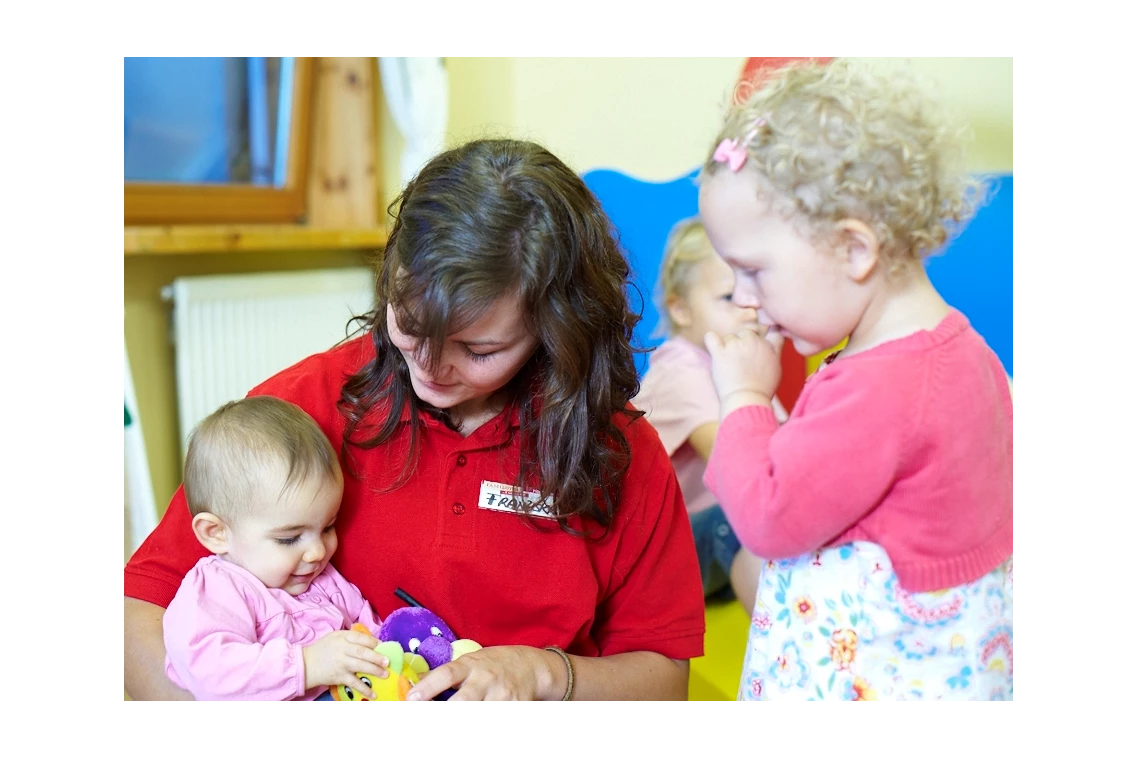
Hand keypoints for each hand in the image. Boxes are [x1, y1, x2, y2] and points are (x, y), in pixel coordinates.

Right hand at [302, 628, 388, 699]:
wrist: (306, 664)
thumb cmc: (323, 649)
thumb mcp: (335, 637)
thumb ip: (351, 638)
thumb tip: (372, 643)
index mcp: (342, 637)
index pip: (361, 638)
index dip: (374, 642)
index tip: (383, 646)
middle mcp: (342, 649)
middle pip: (363, 652)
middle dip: (377, 657)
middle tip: (388, 661)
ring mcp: (341, 663)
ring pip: (361, 666)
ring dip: (375, 671)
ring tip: (385, 674)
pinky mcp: (339, 677)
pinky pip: (354, 683)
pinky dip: (364, 688)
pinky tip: (373, 693)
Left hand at [406, 645, 559, 700]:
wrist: (531, 667)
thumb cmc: (494, 664)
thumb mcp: (472, 662)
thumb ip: (448, 673)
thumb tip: (415, 682)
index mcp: (471, 665)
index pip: (446, 674)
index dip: (428, 686)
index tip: (411, 698)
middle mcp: (485, 679)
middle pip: (463, 699)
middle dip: (448, 709)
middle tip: (430, 711)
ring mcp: (500, 695)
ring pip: (480, 710)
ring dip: (465, 713)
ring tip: (458, 711)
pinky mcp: (513, 706)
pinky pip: (494, 714)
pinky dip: (484, 714)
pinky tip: (479, 709)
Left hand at [705, 327, 783, 413]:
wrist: (748, 401)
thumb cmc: (761, 389)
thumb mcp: (776, 367)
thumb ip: (774, 349)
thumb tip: (773, 336)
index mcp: (769, 346)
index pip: (770, 329)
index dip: (763, 334)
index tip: (758, 345)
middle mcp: (754, 341)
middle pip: (745, 333)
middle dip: (742, 345)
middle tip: (741, 363)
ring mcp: (736, 345)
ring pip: (728, 337)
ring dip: (727, 348)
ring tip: (730, 367)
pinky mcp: (720, 352)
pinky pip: (711, 337)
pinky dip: (711, 341)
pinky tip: (715, 350)